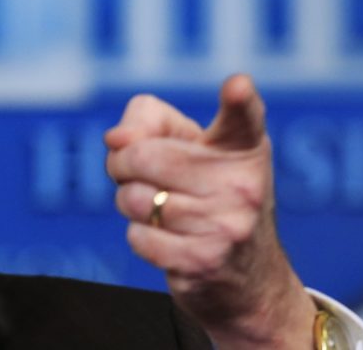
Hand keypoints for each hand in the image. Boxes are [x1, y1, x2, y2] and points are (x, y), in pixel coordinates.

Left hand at [105, 74, 315, 348]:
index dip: (239, 99)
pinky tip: (168, 239)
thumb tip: (116, 139)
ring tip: (156, 208)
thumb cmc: (204, 195)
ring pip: (134, 199)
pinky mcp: (205, 261)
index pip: (244, 117)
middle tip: (139, 176)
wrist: (246, 279)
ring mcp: (227, 224)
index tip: (238, 85)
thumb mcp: (187, 149)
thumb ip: (147, 122)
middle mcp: (244, 183)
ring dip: (130, 203)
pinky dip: (141, 237)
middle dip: (123, 166)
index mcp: (243, 147)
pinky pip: (138, 237)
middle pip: (142, 155)